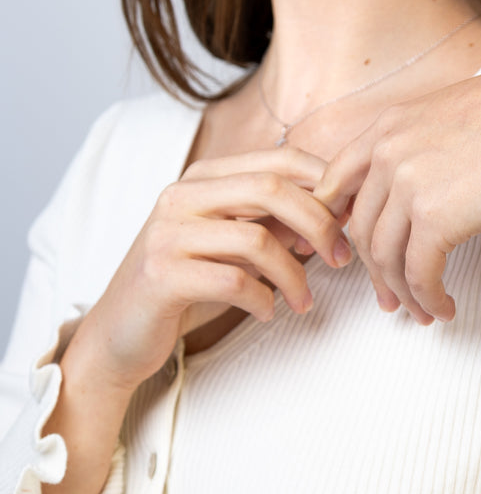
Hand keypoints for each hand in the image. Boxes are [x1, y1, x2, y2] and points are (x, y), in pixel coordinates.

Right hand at [82, 146, 351, 390]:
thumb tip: (336, 211)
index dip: (324, 183)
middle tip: (342, 258)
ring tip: (304, 300)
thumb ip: (275, 221)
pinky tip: (269, 312)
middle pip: (272, 188)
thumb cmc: (188, 283)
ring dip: (295, 275)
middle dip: (319, 223)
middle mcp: (183, 194)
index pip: (280, 159)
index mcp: (205, 175)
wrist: (119, 335)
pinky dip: (263, 299)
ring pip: (257, 239)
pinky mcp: (161, 275)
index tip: (349, 218)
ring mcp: (168, 232)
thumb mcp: (235, 242)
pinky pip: (234, 281)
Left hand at [314, 57, 480, 324]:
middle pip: (360, 227)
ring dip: (402, 291)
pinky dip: (428, 298)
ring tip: (420, 310)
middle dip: (372, 269)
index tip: (347, 250)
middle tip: (387, 294)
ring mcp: (408, 185)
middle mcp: (387, 152)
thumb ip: (419, 146)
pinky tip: (444, 307)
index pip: (338, 182)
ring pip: (385, 257)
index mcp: (387, 126)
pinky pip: (418, 273)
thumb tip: (420, 184)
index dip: (338, 222)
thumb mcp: (448, 116)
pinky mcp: (436, 218)